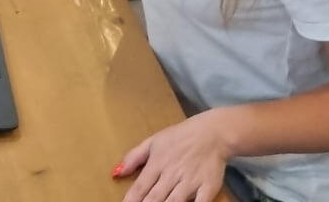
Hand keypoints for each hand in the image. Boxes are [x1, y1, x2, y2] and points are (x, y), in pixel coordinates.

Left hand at [114, 111, 231, 201]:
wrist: (212, 133)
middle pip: (155, 198)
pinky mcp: (208, 187)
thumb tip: (116, 172)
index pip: (140, 187)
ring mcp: (191, 181)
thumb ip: (133, 157)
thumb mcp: (153, 141)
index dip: (131, 200)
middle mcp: (172, 174)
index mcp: (157, 163)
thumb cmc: (180, 137)